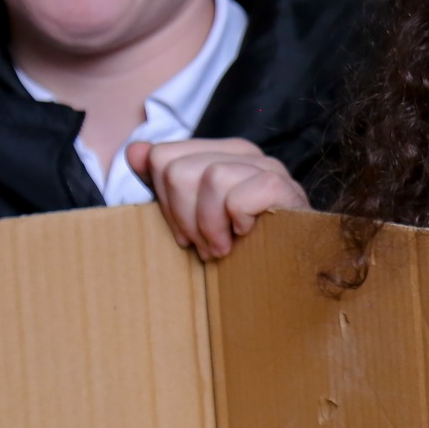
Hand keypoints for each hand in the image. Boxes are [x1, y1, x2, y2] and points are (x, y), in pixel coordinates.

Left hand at [128, 138, 309, 259]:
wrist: (293, 276)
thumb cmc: (244, 247)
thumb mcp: (196, 216)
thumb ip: (166, 183)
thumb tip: (135, 150)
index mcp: (221, 153)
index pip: (163, 156)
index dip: (165, 203)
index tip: (186, 233)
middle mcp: (245, 153)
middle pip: (178, 170)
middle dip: (183, 218)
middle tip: (204, 245)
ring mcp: (268, 167)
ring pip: (210, 178)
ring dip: (210, 226)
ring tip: (222, 248)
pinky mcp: (283, 188)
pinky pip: (237, 197)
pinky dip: (235, 222)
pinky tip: (246, 236)